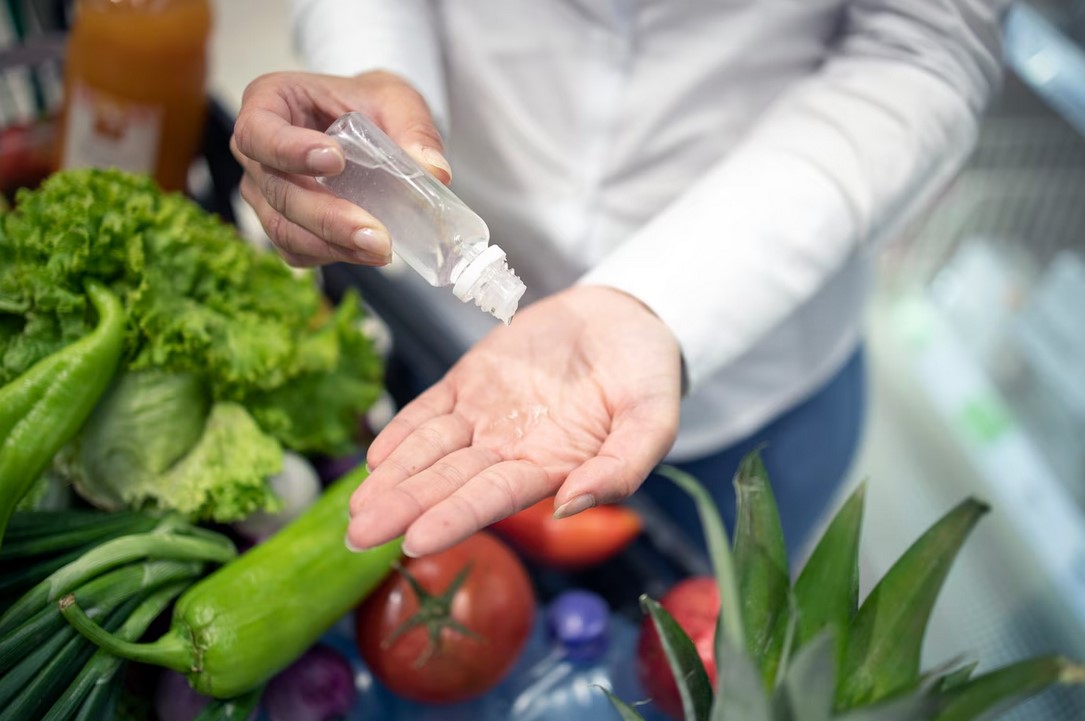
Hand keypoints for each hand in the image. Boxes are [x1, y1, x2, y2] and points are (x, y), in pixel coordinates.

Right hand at [230, 70, 450, 266]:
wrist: (366, 123)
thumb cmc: (367, 102)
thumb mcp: (396, 99)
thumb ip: (414, 128)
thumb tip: (434, 172)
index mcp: (269, 102)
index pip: (257, 130)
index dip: (288, 150)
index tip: (335, 161)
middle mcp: (256, 152)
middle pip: (277, 191)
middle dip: (327, 217)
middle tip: (375, 233)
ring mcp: (265, 192)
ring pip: (284, 228)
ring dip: (333, 245)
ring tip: (380, 249)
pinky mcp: (283, 224)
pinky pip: (296, 250)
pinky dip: (332, 255)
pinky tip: (368, 253)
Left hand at [346, 286, 682, 556]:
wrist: (625, 319)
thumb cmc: (646, 375)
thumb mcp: (654, 420)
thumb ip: (623, 467)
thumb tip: (573, 504)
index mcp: (551, 467)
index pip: (493, 498)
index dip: (454, 518)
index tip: (414, 541)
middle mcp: (510, 449)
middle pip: (448, 483)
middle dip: (403, 508)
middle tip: (357, 537)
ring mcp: (485, 416)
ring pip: (430, 451)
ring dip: (393, 477)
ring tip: (357, 507)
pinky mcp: (471, 382)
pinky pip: (430, 409)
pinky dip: (403, 430)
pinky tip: (377, 455)